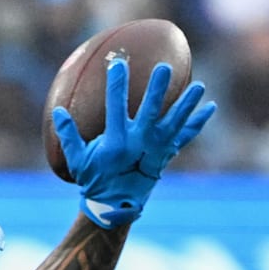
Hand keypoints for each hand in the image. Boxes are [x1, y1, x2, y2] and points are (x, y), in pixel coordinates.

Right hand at [53, 58, 216, 228]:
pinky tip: (210, 107)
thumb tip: (58, 112)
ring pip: (174, 122)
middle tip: (164, 68)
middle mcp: (140, 143)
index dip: (116, 84)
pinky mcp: (166, 155)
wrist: (114, 206)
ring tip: (198, 86)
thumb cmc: (94, 180)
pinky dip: (198, 123)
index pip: (115, 106)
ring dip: (186, 104)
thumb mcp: (77, 159)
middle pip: (151, 110)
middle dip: (157, 89)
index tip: (117, 63)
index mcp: (116, 141)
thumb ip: (69, 135)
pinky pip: (185, 137)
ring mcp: (156, 149)